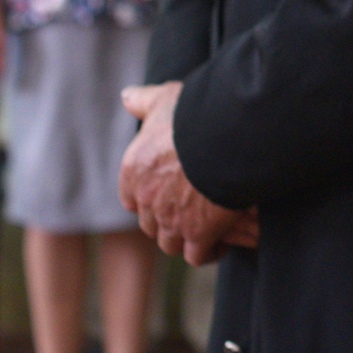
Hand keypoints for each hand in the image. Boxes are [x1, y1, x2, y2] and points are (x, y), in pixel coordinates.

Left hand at [118, 82, 258, 263]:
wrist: (227, 136)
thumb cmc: (196, 114)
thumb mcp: (165, 98)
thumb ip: (143, 101)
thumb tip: (126, 97)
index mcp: (134, 170)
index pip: (131, 198)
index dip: (148, 198)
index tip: (167, 192)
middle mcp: (147, 199)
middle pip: (150, 223)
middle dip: (167, 220)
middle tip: (190, 212)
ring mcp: (172, 220)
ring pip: (171, 243)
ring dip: (185, 240)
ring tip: (206, 233)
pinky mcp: (198, 234)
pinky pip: (198, 255)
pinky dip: (208, 252)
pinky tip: (221, 243)